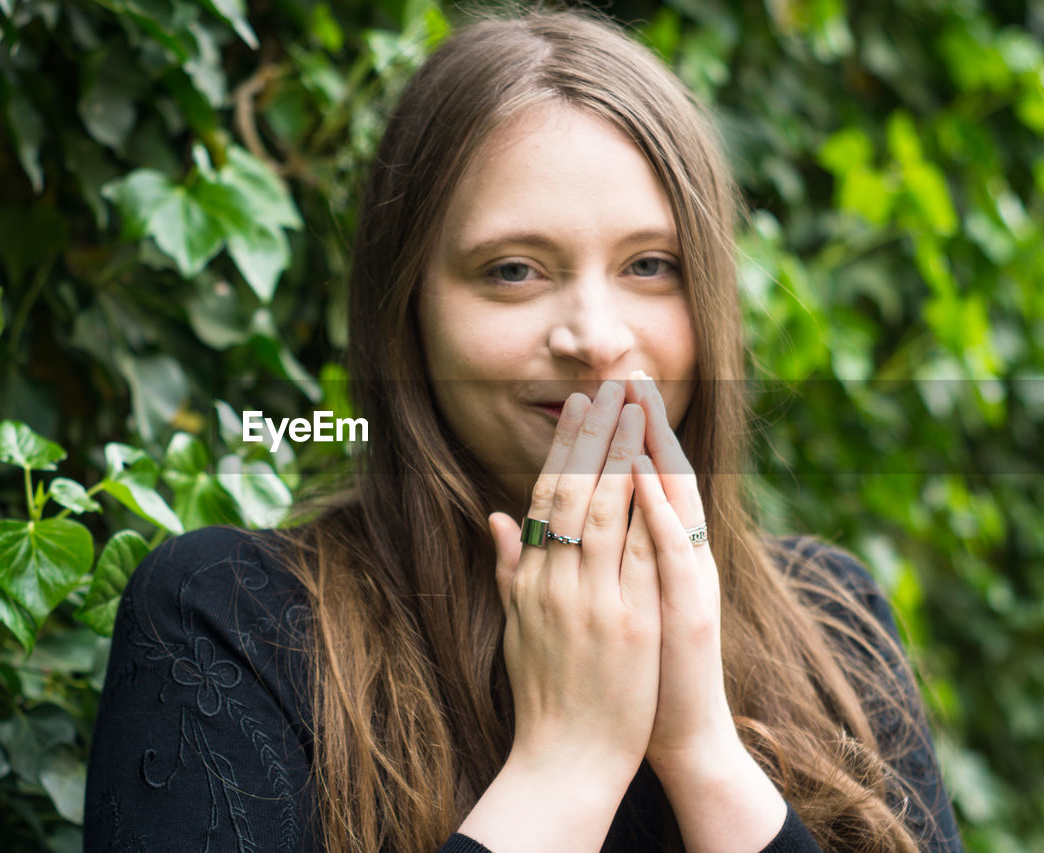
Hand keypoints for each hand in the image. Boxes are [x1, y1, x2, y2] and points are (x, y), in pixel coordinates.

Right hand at [488, 379, 659, 785]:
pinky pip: (635, 555)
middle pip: (573, 494)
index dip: (563, 450)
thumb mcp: (515, 628)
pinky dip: (643, 511)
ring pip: (602, 512)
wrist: (564, 760)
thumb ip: (508, 569)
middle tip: (607, 388)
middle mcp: (555, 584)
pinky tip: (654, 473)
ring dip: (619, 455)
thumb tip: (497, 518)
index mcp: (530, 582)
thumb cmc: (543, 697)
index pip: (545, 500)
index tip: (578, 409)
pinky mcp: (627, 624)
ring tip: (632, 411)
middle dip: (593, 437)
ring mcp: (591, 602)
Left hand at [625, 370, 786, 851]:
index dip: (622, 437)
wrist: (675, 736)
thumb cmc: (634, 674)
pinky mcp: (692, 612)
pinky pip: (676, 555)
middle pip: (665, 477)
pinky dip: (663, 516)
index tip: (604, 390)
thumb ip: (583, 559)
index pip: (640, 481)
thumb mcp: (607, 606)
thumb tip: (531, 520)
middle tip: (629, 372)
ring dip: (659, 452)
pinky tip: (647, 482)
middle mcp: (679, 560)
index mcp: (655, 556)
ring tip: (642, 404)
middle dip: (644, 425)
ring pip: (677, 504)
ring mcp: (689, 582)